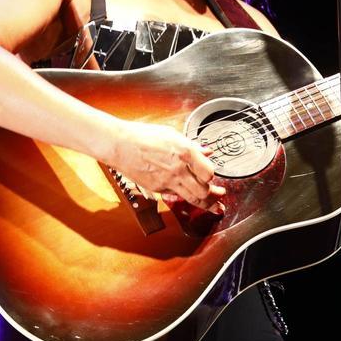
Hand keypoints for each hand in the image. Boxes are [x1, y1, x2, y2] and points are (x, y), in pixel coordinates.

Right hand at [107, 120, 225, 211]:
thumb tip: (207, 152)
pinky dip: (185, 197)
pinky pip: (176, 196)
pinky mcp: (158, 188)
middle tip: (220, 194)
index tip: (212, 174)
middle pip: (205, 191)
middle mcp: (178, 169)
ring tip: (214, 205)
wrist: (120, 145)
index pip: (209, 172)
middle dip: (214, 194)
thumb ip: (192, 146)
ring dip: (206, 204)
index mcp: (185, 152)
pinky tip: (189, 196)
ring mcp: (168, 181)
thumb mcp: (172, 134)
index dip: (213, 175)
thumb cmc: (143, 136)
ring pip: (193, 199)